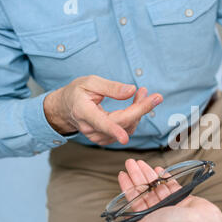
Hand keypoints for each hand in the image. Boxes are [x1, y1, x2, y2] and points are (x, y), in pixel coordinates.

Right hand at [44, 75, 162, 144]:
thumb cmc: (77, 93)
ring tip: (143, 94)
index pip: (101, 123)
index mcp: (83, 112)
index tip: (124, 138)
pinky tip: (137, 104)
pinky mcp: (106, 139)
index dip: (114, 131)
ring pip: (127, 127)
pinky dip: (134, 117)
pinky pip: (126, 129)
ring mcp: (98, 136)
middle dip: (141, 109)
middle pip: (122, 123)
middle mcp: (90, 128)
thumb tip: (131, 91)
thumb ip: (111, 87)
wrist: (65, 108)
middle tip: (156, 96)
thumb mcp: (90, 82)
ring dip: (139, 111)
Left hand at [118, 159, 221, 221]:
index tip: (123, 174)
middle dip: (136, 176)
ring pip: (156, 186)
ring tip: (141, 162)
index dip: (127, 186)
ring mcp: (171, 204)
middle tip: (130, 162)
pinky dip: (164, 177)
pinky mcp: (183, 197)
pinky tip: (158, 169)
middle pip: (144, 190)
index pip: (134, 200)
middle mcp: (159, 212)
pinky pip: (171, 185)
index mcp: (149, 219)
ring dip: (148, 174)